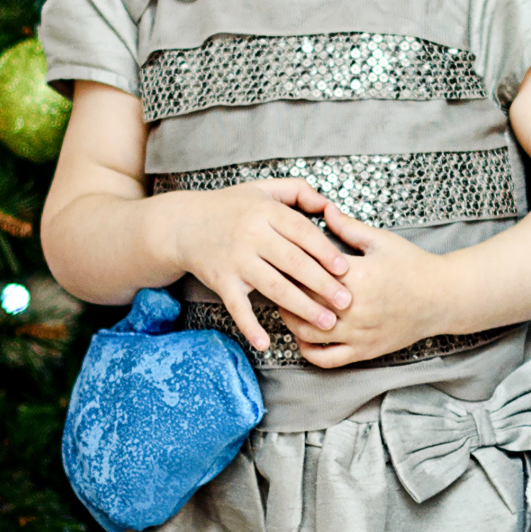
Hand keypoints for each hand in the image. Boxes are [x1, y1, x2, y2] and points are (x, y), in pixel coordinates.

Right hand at [164, 177, 351, 354]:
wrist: (183, 224)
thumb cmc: (231, 207)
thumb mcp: (264, 189)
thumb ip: (299, 191)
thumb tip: (330, 205)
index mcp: (265, 212)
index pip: (302, 232)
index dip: (324, 251)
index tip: (345, 269)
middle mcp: (251, 235)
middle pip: (293, 262)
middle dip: (322, 284)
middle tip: (346, 302)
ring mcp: (235, 260)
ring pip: (274, 287)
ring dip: (302, 307)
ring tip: (327, 322)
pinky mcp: (221, 281)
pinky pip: (238, 307)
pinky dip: (250, 326)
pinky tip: (266, 343)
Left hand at [280, 204, 458, 367]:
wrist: (443, 298)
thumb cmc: (414, 265)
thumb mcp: (382, 241)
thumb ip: (348, 227)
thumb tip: (323, 208)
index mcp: (357, 276)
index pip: (307, 273)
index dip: (288, 266)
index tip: (277, 258)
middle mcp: (355, 309)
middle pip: (302, 303)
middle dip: (284, 292)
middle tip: (274, 281)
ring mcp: (359, 334)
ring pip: (308, 333)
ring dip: (291, 321)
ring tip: (285, 307)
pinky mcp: (364, 351)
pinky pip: (327, 359)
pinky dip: (308, 350)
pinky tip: (302, 336)